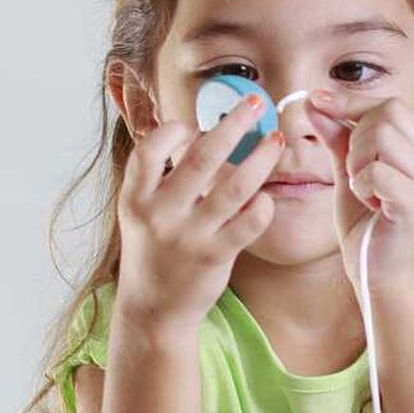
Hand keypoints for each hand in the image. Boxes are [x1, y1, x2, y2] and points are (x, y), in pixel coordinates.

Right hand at [116, 95, 284, 330]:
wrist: (153, 310)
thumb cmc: (153, 249)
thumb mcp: (141, 211)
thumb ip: (159, 175)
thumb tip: (192, 130)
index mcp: (137, 198)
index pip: (149, 150)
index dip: (173, 130)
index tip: (195, 123)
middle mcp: (161, 214)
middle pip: (203, 156)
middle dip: (234, 124)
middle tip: (256, 102)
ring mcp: (189, 236)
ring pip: (235, 186)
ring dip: (261, 158)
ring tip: (276, 140)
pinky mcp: (215, 256)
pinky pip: (249, 222)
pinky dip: (263, 205)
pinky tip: (269, 195)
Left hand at [304, 90, 413, 302]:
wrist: (375, 271)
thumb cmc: (364, 221)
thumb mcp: (347, 170)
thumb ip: (336, 136)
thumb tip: (314, 100)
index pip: (389, 104)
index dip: (350, 101)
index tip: (316, 100)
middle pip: (387, 113)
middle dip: (356, 136)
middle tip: (355, 171)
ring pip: (382, 137)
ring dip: (358, 161)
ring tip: (362, 187)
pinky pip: (377, 171)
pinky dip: (361, 184)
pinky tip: (369, 204)